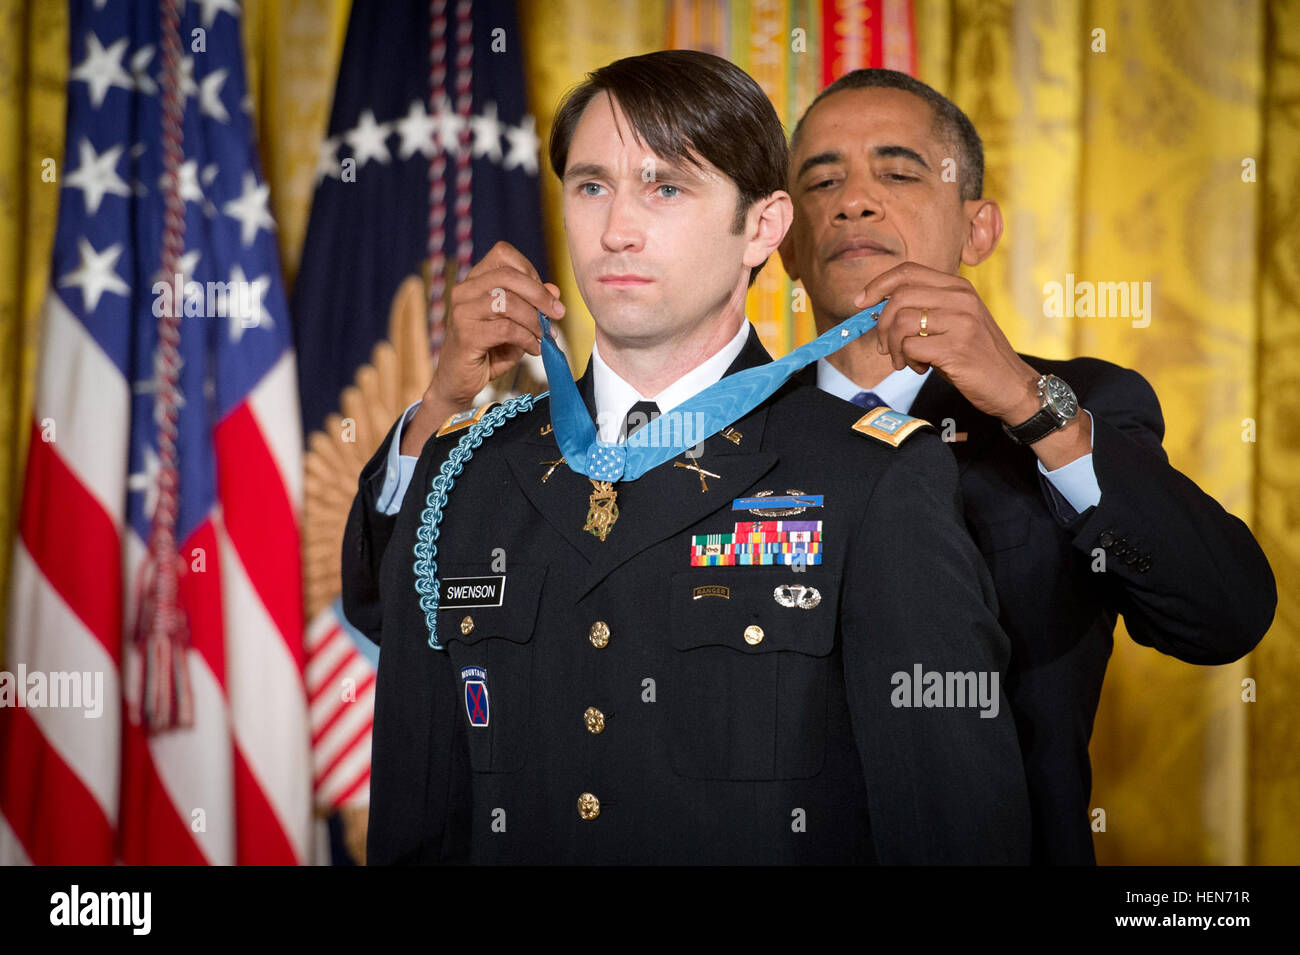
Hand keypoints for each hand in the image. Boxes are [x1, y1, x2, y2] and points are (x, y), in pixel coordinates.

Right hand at [431, 240, 565, 409]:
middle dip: (539, 295)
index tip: (545, 295)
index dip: (529, 271)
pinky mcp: (465, 335)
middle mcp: (464, 290)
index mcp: (475, 280)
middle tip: (557, 314)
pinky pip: (506, 329)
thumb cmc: (489, 350)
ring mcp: (462, 311)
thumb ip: (533, 305)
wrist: (459, 381)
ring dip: (534, 321)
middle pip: (508, 275)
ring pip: (508, 302)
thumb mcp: (516, 324)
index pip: (503, 254)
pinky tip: (534, 349)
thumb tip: (554, 290)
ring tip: (545, 336)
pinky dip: (527, 339)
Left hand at [854, 261, 1038, 423]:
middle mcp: (961, 299)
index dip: (878, 284)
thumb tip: (877, 310)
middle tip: (885, 347)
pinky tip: (921, 368)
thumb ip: (924, 311)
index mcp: (958, 288)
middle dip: (882, 325)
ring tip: (906, 360)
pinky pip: (912, 347)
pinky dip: (908, 360)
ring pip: (902, 322)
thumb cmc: (975, 356)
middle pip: (899, 296)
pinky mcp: (957, 348)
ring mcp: (961, 322)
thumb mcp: (954, 323)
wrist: (1012, 385)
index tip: (861, 302)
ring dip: (894, 347)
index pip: (908, 271)